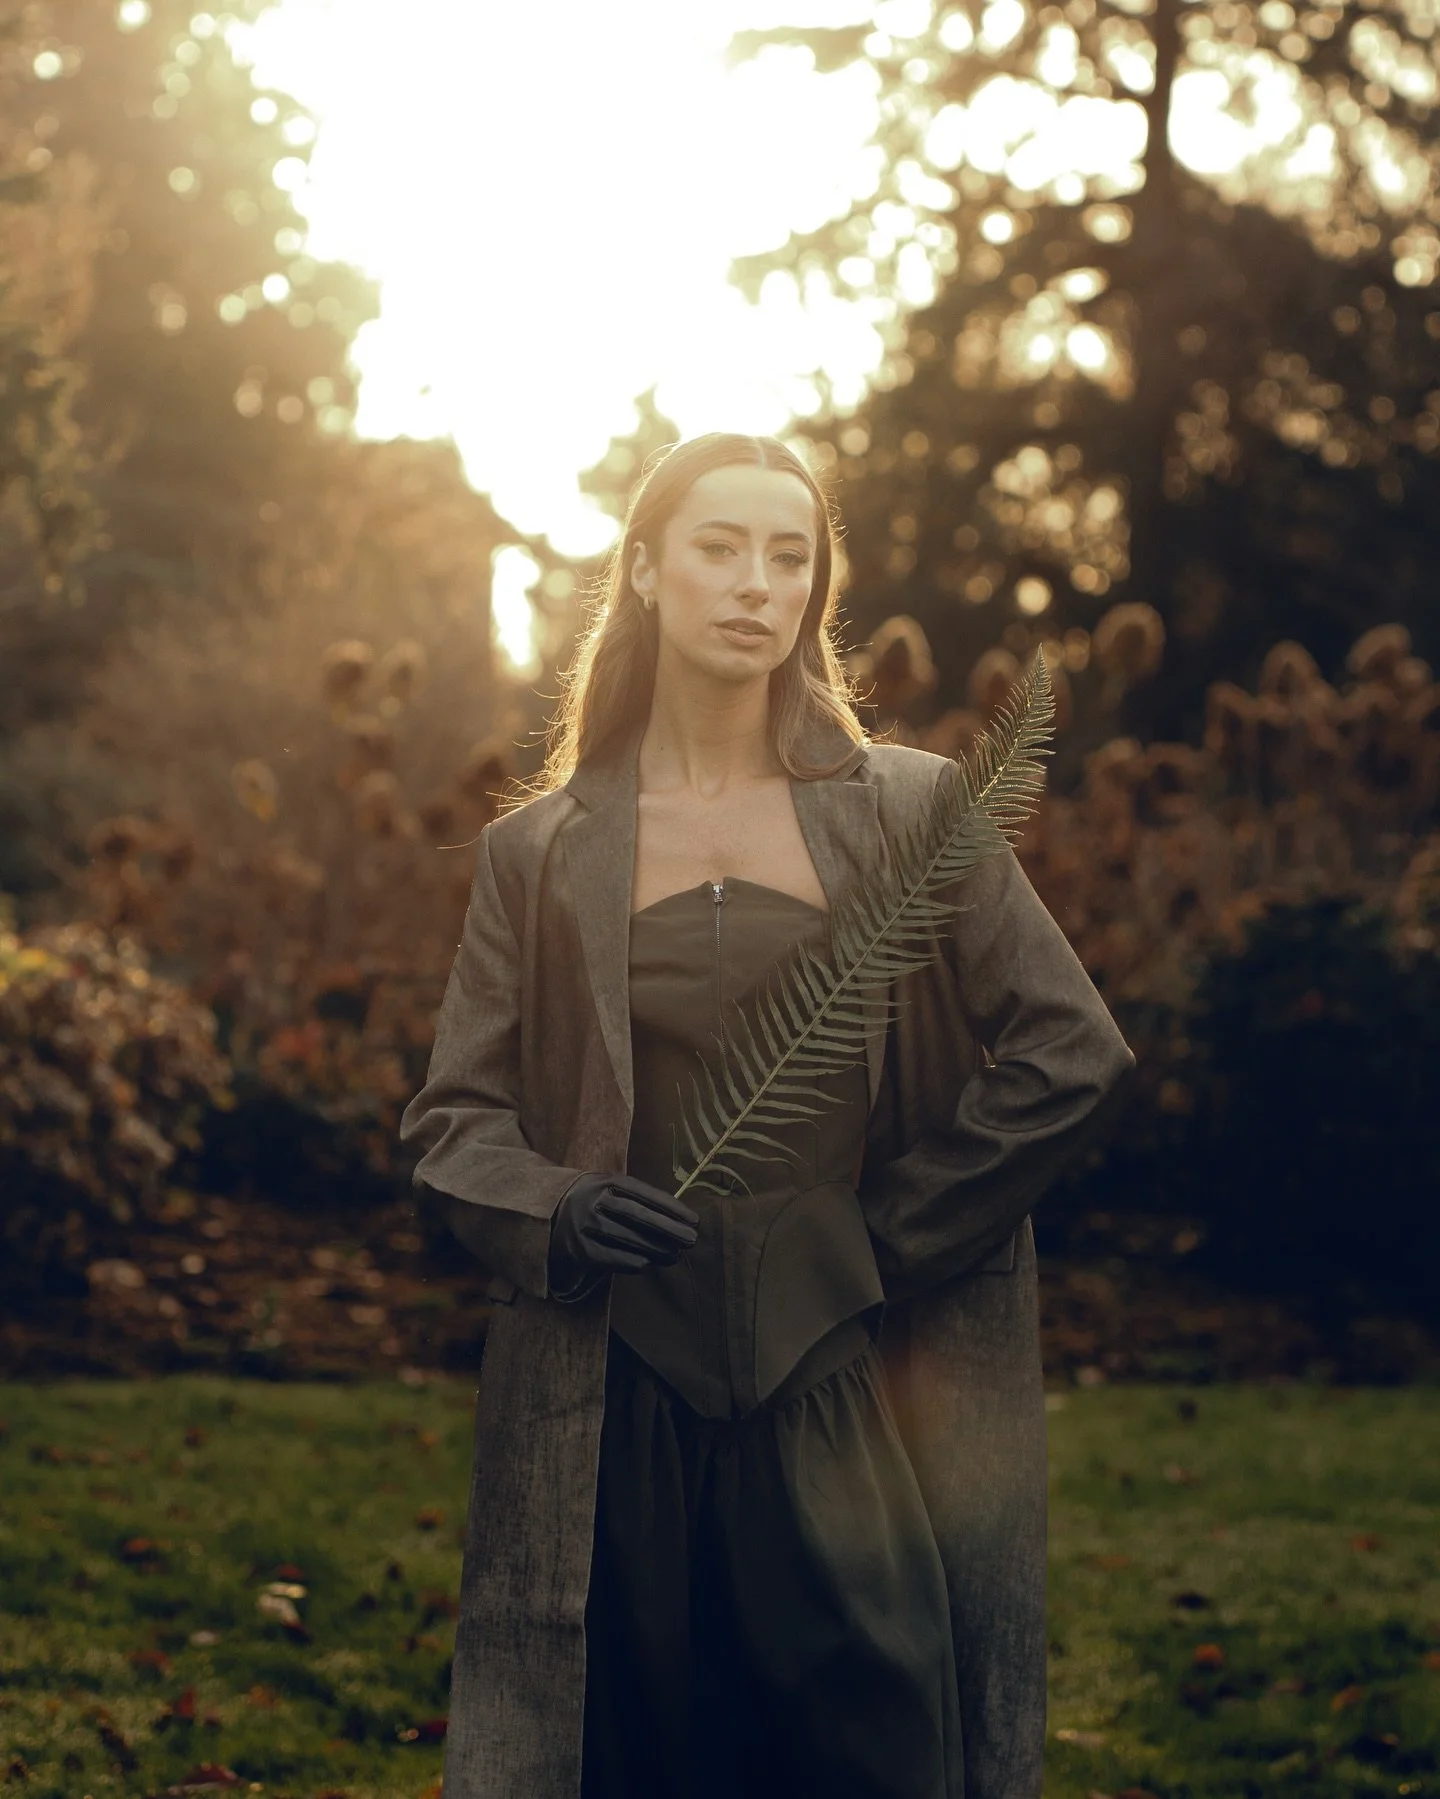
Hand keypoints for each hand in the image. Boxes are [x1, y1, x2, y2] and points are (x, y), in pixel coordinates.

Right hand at [547, 1172, 698, 1301]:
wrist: (541, 1218)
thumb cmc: (586, 1203)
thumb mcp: (604, 1188)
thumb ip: (633, 1197)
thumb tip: (675, 1218)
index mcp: (604, 1181)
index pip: (644, 1194)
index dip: (671, 1208)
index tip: (694, 1220)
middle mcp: (593, 1201)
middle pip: (638, 1216)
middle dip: (669, 1229)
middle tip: (692, 1240)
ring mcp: (583, 1225)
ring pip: (627, 1238)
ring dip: (656, 1249)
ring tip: (675, 1256)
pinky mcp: (577, 1249)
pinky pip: (610, 1258)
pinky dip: (631, 1262)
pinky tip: (647, 1264)